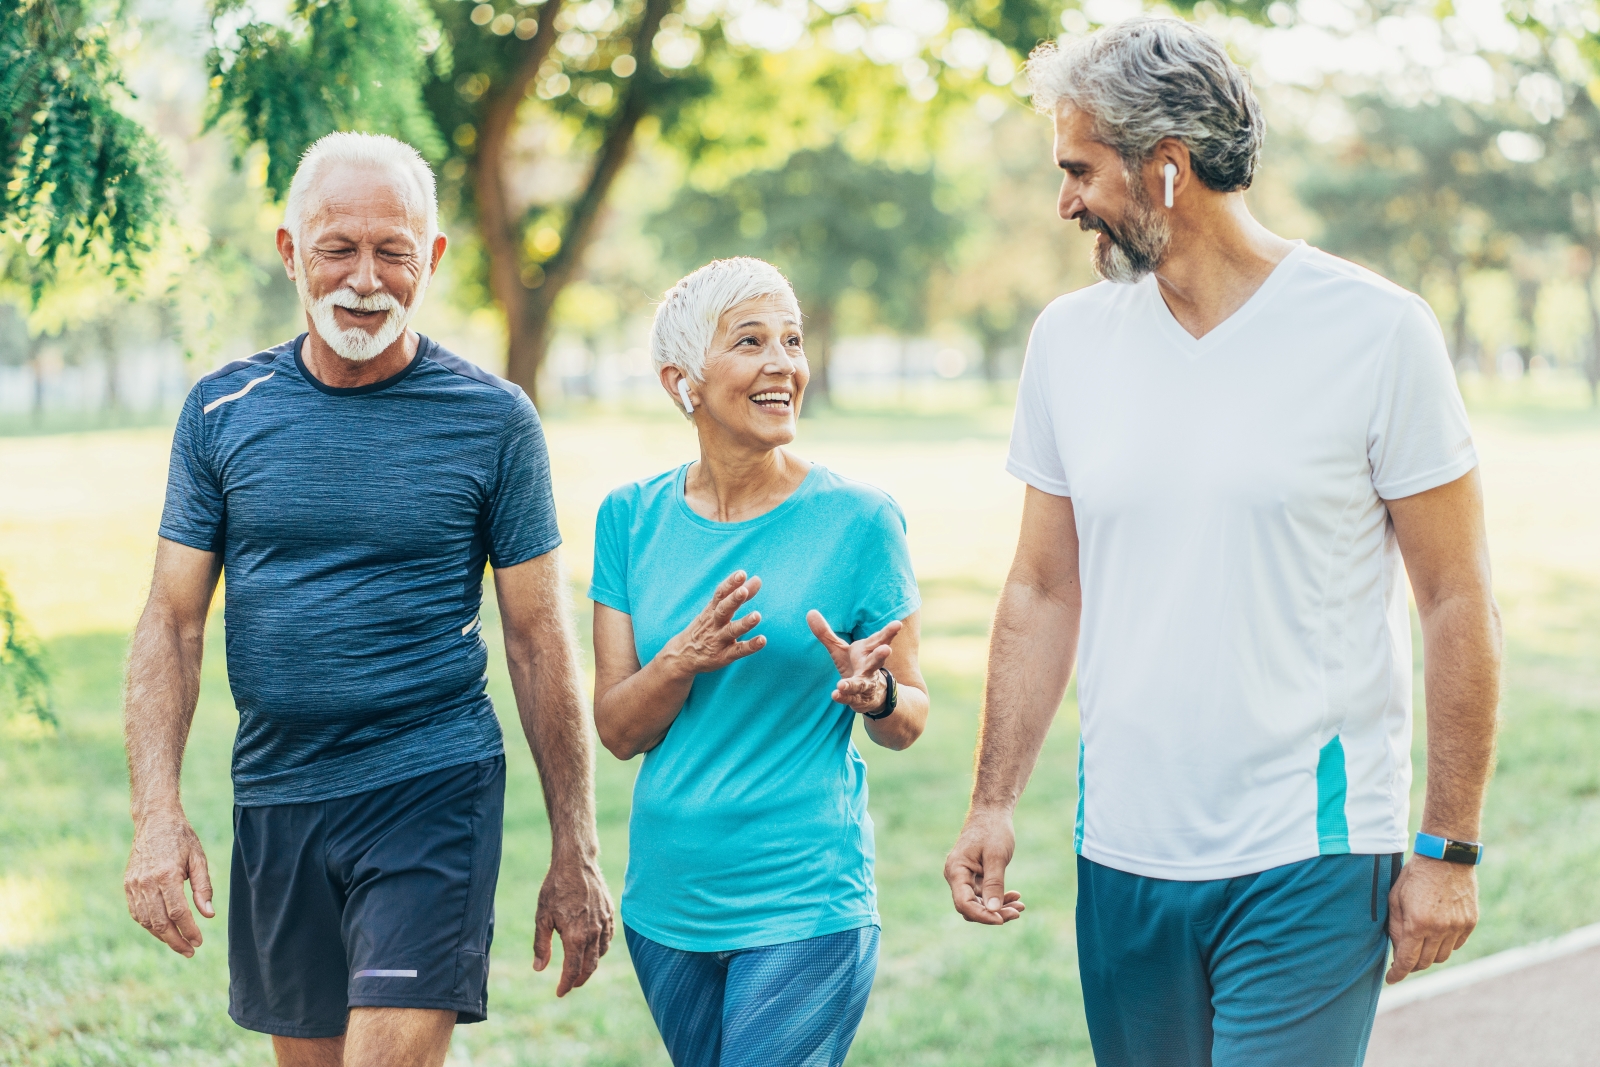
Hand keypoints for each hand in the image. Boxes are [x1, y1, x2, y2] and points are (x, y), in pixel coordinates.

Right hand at [124, 808, 214, 956]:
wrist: (154, 820)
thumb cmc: (181, 838)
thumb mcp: (198, 859)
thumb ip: (203, 888)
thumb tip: (208, 915)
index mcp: (166, 875)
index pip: (178, 913)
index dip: (189, 930)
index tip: (199, 942)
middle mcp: (146, 882)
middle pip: (160, 922)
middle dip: (175, 940)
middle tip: (190, 951)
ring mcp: (134, 885)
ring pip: (146, 921)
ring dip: (162, 936)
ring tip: (179, 944)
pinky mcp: (127, 885)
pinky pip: (137, 913)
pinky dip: (149, 925)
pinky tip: (163, 930)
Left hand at [533, 852, 614, 996]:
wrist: (576, 862)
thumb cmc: (555, 888)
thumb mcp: (542, 917)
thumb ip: (541, 945)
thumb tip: (539, 969)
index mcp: (576, 936)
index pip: (573, 970)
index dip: (566, 984)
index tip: (559, 992)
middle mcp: (593, 932)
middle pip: (590, 966)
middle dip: (580, 979)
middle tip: (570, 985)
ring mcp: (604, 922)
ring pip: (601, 953)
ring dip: (591, 964)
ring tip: (580, 968)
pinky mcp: (609, 913)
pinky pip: (608, 938)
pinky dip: (601, 948)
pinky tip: (593, 948)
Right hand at [660, 571, 764, 678]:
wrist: (682, 656)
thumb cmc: (705, 628)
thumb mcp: (716, 610)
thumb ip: (738, 595)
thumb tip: (758, 579)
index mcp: (711, 611)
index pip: (720, 594)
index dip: (730, 583)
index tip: (741, 574)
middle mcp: (714, 624)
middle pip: (722, 610)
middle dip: (733, 600)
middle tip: (743, 591)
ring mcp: (718, 640)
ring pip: (731, 631)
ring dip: (744, 624)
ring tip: (757, 616)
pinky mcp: (723, 656)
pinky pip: (738, 651)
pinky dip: (750, 646)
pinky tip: (762, 640)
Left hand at [806, 611, 898, 713]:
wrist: (872, 695)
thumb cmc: (856, 665)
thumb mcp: (840, 649)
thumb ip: (826, 634)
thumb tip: (810, 612)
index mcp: (869, 652)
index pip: (880, 640)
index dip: (889, 632)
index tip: (898, 624)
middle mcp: (870, 668)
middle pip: (877, 661)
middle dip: (881, 654)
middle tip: (887, 649)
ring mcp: (866, 684)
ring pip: (863, 684)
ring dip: (856, 683)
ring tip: (842, 684)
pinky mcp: (859, 699)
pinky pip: (851, 698)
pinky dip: (844, 696)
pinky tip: (835, 694)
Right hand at [944, 808, 1025, 924]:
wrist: (991, 812)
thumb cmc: (993, 830)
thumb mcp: (996, 857)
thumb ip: (994, 884)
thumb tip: (994, 910)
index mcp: (956, 870)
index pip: (964, 903)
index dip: (982, 915)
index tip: (1003, 919)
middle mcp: (956, 876)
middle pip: (971, 906)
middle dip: (993, 913)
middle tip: (1018, 912)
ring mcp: (964, 877)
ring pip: (978, 903)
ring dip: (999, 908)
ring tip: (1020, 907)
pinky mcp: (974, 877)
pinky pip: (983, 894)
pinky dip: (999, 898)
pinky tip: (1015, 896)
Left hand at [1385, 855, 1477, 983]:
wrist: (1446, 857)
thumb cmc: (1414, 875)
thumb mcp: (1395, 898)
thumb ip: (1396, 927)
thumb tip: (1397, 952)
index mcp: (1418, 924)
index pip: (1408, 961)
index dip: (1398, 974)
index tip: (1391, 979)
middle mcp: (1440, 929)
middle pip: (1425, 962)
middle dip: (1412, 964)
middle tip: (1403, 958)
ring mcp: (1458, 927)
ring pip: (1442, 956)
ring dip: (1429, 955)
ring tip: (1420, 943)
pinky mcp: (1470, 923)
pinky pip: (1456, 945)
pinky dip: (1445, 945)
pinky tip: (1437, 934)